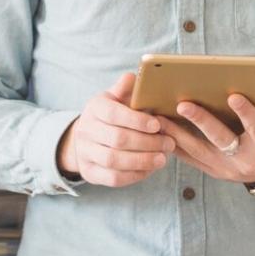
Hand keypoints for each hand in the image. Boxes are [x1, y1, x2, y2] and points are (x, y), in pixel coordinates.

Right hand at [57, 72, 173, 186]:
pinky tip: (150, 169)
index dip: (137, 120)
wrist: (87, 138)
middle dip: (147, 142)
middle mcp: (85, 130)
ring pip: (114, 160)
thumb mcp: (116, 98)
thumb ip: (125, 89)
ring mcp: (85, 153)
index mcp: (94, 108)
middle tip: (169, 143)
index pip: (114, 114)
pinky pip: (113, 178)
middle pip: (117, 139)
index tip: (157, 124)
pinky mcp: (89, 172)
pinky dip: (134, 175)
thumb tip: (133, 77)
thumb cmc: (111, 115)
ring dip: (142, 160)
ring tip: (162, 158)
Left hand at [159, 94, 254, 184]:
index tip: (233, 96)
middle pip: (221, 139)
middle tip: (183, 105)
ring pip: (197, 150)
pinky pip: (189, 158)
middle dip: (202, 121)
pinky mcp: (210, 170)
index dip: (245, 112)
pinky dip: (173, 144)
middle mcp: (242, 158)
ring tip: (158, 117)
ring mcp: (224, 167)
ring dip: (177, 133)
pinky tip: (158, 130)